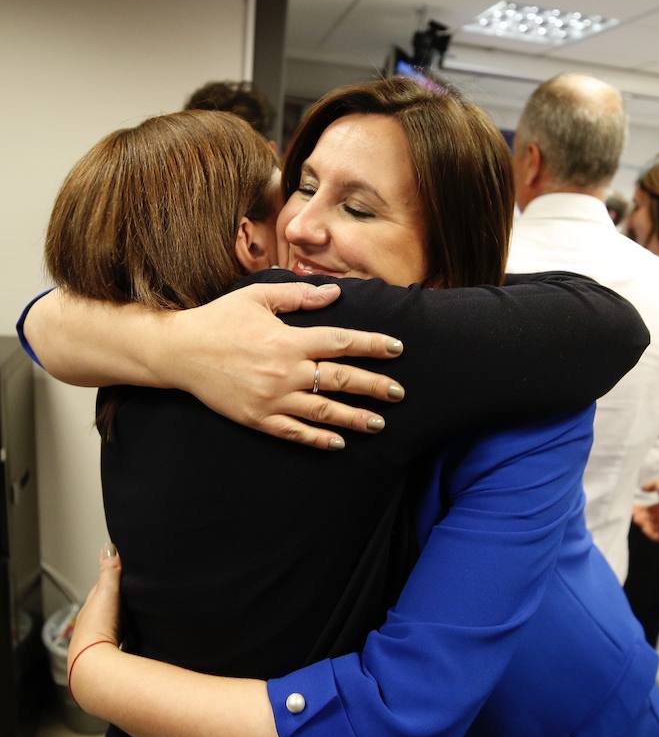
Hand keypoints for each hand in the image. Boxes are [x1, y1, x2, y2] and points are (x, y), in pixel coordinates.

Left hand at [67, 545, 121, 705]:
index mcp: (90, 607)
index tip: (123, 569)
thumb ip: (109, 572)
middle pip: (108, 607)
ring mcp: (101, 640)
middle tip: (135, 591)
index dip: (112, 579)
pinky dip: (128, 634)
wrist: (94, 665)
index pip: (101, 588)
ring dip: (123, 619)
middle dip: (119, 600)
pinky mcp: (112, 654)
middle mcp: (93, 624)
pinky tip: (136, 636)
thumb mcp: (106, 594)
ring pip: (114, 624)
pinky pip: (122, 638)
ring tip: (138, 614)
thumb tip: (109, 547)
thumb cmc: (96, 630)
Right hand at [162, 282, 405, 449]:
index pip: (342, 343)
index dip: (372, 346)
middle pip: (340, 380)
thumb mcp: (257, 297)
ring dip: (354, 418)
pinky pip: (294, 432)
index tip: (396, 349)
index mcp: (288, 339)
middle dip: (374, 387)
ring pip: (323, 411)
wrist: (180, 352)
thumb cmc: (219, 320)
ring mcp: (272, 398)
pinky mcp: (257, 418)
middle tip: (399, 393)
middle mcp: (285, 371)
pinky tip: (338, 443)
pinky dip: (318, 439)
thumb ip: (298, 296)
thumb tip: (335, 293)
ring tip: (379, 423)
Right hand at [632, 480, 658, 541]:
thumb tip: (643, 488)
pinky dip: (650, 534)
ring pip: (651, 528)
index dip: (639, 510)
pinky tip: (645, 528)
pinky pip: (658, 537)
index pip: (647, 511)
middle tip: (635, 514)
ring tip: (638, 519)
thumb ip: (650, 486)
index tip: (633, 507)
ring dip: (643, 525)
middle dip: (639, 517)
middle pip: (647, 520)